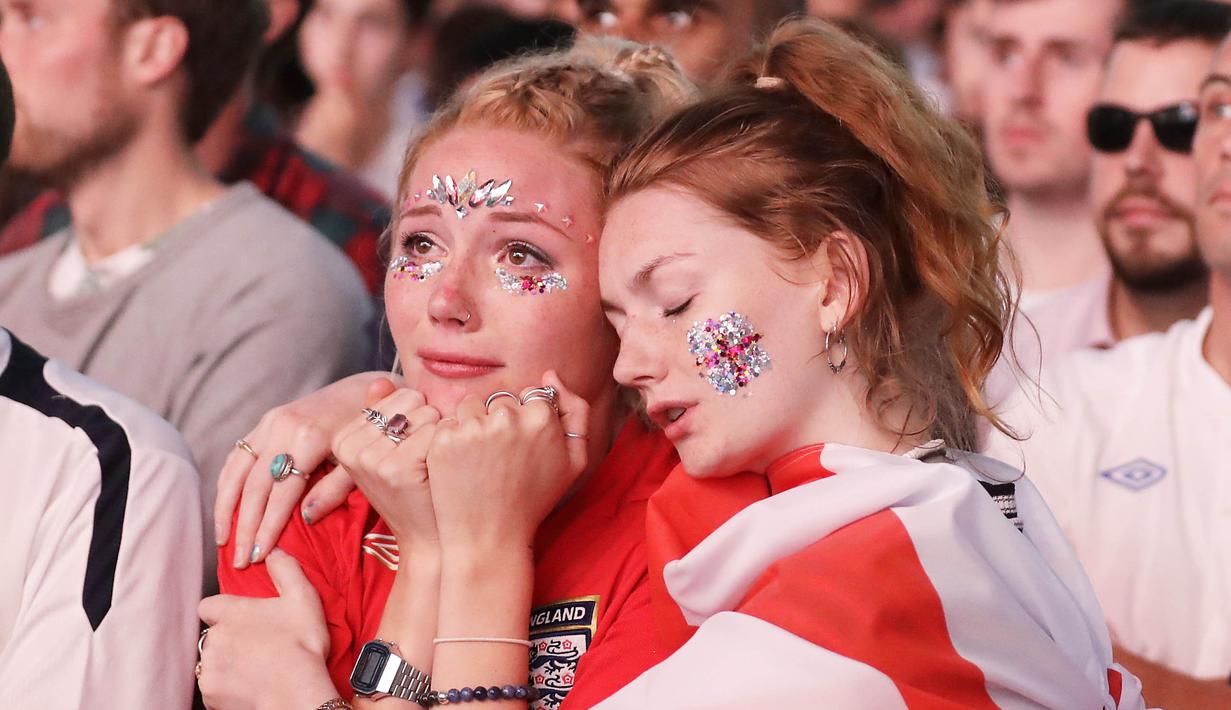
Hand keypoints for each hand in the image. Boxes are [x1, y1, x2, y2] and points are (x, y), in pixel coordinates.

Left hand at [197, 550, 336, 709]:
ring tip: (256, 668)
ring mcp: (209, 668)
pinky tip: (251, 685)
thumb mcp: (303, 598)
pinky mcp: (209, 694)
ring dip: (228, 664)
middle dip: (229, 640)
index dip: (223, 612)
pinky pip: (214, 687)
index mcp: (231, 613)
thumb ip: (285, 568)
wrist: (297, 693)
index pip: (208, 605)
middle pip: (213, 636)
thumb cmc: (301, 648)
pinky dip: (227, 687)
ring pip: (212, 662)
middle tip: (258, 647)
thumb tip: (273, 551)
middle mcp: (214, 639)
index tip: (241, 620)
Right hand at [216, 374, 396, 568]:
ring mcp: (270, 421)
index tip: (258, 556)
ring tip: (223, 539)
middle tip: (239, 560)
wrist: (366, 388)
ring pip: (237, 469)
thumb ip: (335, 488)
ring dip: (226, 507)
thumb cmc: (369, 430)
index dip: (267, 527)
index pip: (280, 493)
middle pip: (253, 485)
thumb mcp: (361, 460)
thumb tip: (307, 518)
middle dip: (244, 526)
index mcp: (309, 438)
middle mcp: (283, 427)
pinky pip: (238, 454)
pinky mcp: (266, 419)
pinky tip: (225, 506)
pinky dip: (227, 482)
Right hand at [332, 388, 441, 548]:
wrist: (428, 538)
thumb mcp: (391, 451)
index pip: (397, 395)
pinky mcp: (396, 468)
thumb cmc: (415, 491)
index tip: (412, 447)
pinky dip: (447, 446)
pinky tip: (440, 469)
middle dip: (429, 423)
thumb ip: (384, 413)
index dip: (417, 417)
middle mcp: (351, 447)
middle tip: (425, 458)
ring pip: (426, 414)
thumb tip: (378, 381)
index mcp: (343, 440)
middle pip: (411, 401)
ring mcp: (371, 459)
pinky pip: (436, 433)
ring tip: (432, 464)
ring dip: (441, 435)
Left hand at [427, 371, 589, 553]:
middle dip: (499, 421)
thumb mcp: (575, 461)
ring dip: (473, 425)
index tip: (522, 448)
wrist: (491, 537)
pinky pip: (448, 422)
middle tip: (500, 459)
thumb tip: (550, 376)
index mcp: (542, 417)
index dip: (526, 421)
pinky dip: (452, 440)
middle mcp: (508, 417)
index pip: (531, 396)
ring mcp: (473, 427)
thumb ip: (576, 411)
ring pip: (472, 406)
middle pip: (500, 399)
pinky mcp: (444, 440)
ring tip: (479, 461)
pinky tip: (461, 465)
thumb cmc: (535, 499)